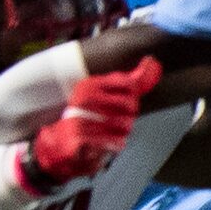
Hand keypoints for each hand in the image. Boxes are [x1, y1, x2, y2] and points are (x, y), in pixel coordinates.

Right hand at [26, 58, 160, 188]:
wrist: (59, 147)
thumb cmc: (86, 121)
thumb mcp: (104, 96)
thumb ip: (129, 81)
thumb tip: (151, 62)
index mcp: (89, 86)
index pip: (130, 84)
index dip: (133, 97)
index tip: (121, 105)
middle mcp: (83, 99)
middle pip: (131, 105)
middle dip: (128, 118)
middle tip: (112, 124)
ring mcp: (80, 120)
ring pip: (125, 126)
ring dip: (121, 134)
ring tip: (106, 134)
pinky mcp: (80, 141)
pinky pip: (115, 143)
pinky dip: (113, 146)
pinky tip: (104, 144)